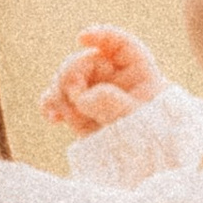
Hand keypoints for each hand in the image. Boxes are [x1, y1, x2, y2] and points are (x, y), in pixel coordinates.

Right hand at [40, 26, 163, 135]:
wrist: (148, 167)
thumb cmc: (152, 138)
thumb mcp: (138, 119)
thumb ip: (111, 104)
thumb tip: (82, 97)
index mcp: (138, 73)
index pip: (120, 44)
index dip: (100, 35)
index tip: (81, 39)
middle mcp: (115, 79)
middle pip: (86, 61)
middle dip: (73, 73)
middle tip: (73, 94)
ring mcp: (95, 94)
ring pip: (68, 79)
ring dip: (59, 90)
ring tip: (61, 112)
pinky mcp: (80, 112)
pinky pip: (59, 99)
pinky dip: (51, 104)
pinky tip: (50, 116)